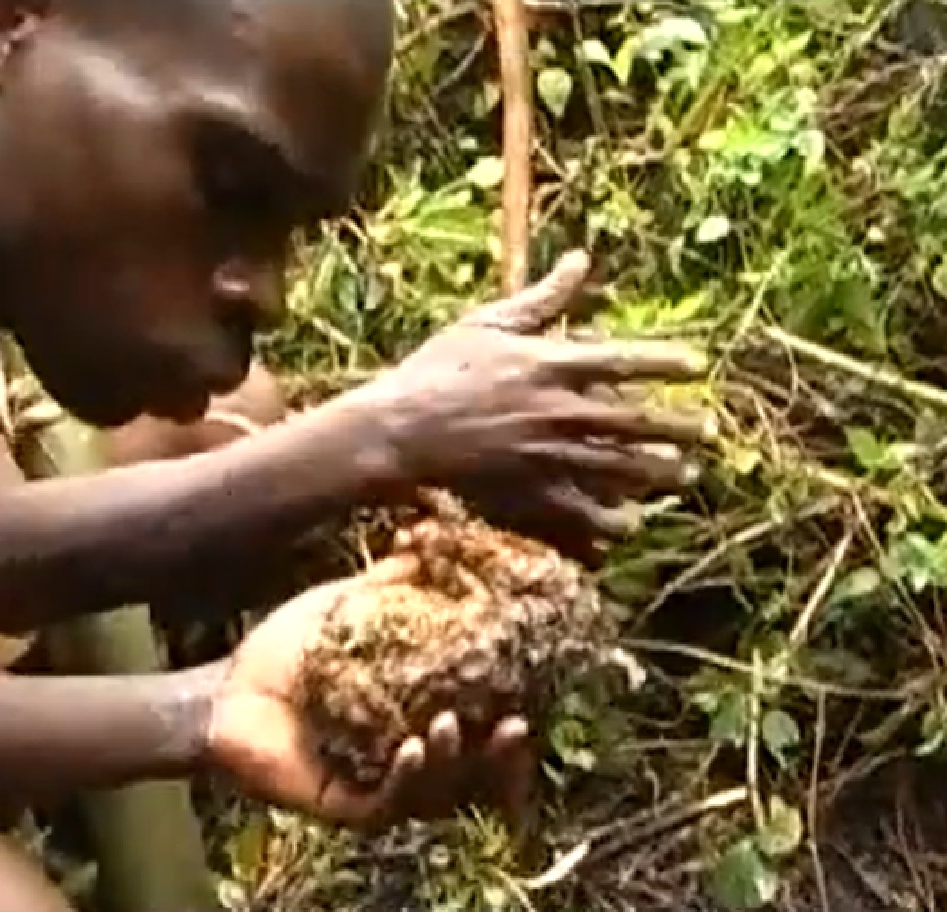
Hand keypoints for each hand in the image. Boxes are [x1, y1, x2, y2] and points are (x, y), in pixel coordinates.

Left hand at [204, 558, 533, 830]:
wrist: (226, 688)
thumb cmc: (288, 652)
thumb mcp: (349, 610)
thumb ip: (393, 583)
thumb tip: (428, 535)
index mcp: (422, 718)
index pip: (484, 734)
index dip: (512, 730)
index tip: (530, 699)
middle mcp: (411, 762)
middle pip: (475, 776)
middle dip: (499, 759)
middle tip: (512, 727)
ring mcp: (379, 790)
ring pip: (436, 793)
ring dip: (451, 762)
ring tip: (447, 725)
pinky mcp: (344, 807)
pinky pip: (385, 804)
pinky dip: (404, 779)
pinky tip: (413, 749)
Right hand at [339, 250, 710, 563]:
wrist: (400, 430)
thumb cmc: (438, 369)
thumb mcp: (488, 323)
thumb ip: (543, 297)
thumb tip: (582, 259)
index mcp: (549, 364)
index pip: (625, 361)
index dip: (666, 362)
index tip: (698, 366)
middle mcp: (558, 411)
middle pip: (635, 420)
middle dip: (678, 426)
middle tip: (710, 431)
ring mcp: (546, 455)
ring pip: (619, 467)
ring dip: (658, 472)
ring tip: (686, 475)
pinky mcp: (528, 491)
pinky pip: (580, 510)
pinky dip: (609, 518)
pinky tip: (631, 522)